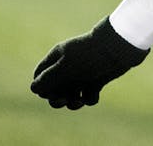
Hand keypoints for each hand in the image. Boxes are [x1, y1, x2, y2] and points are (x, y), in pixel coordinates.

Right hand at [31, 17, 147, 109]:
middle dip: (57, 99)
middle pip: (54, 89)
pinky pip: (87, 96)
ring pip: (70, 95)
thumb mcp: (66, 67)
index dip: (41, 87)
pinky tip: (94, 94)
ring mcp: (82, 74)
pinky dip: (89, 98)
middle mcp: (67, 66)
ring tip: (80, 101)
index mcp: (57, 58)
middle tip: (64, 100)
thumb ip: (48, 78)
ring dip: (72, 102)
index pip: (40, 75)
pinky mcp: (95, 80)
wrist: (118, 50)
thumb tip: (33, 89)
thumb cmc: (89, 56)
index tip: (50, 91)